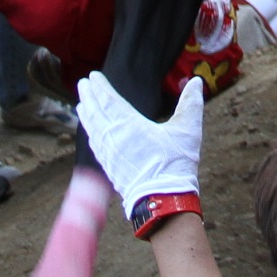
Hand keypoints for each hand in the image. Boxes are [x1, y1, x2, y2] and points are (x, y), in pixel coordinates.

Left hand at [76, 75, 204, 215]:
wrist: (162, 200)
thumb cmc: (175, 164)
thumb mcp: (188, 130)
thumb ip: (191, 103)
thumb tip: (196, 81)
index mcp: (130, 124)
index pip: (109, 100)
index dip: (101, 87)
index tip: (93, 76)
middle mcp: (114, 137)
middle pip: (96, 112)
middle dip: (89, 96)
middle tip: (83, 83)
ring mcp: (108, 153)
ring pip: (92, 128)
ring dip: (86, 113)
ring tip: (81, 103)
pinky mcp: (109, 167)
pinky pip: (94, 144)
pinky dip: (89, 132)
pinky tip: (90, 132)